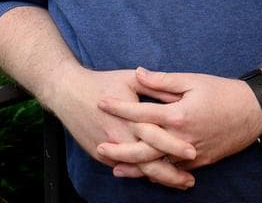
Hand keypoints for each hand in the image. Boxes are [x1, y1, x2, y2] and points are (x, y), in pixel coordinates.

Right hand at [46, 64, 196, 189]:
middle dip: (171, 173)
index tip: (193, 152)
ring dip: (159, 177)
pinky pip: (124, 168)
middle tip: (191, 180)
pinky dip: (140, 174)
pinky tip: (156, 177)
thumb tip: (177, 96)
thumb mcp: (130, 79)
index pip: (156, 135)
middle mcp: (120, 135)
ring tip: (179, 182)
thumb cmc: (102, 82)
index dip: (175, 146)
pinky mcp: (100, 154)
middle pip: (148, 160)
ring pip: (137, 169)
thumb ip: (155, 86)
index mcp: (130, 117)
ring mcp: (108, 148)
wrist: (67, 91)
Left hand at [97, 67, 261, 173]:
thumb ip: (162, 80)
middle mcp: (182, 138)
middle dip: (120, 148)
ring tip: (115, 167)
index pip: (141, 113)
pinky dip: (157, 172)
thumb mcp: (192, 80)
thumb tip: (137, 73)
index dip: (119, 107)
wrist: (254, 112)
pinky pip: (174, 170)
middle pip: (144, 148)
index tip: (102, 102)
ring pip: (157, 165)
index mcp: (179, 115)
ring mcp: (191, 153)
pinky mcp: (199, 162)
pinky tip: (144, 172)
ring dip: (135, 167)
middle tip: (100, 146)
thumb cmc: (223, 92)